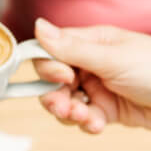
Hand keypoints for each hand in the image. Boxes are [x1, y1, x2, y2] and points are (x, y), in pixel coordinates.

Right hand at [34, 18, 150, 132]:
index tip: (61, 78)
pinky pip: (83, 117)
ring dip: (69, 113)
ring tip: (83, 118)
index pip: (51, 51)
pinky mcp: (106, 109)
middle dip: (54, 97)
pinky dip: (86, 123)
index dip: (48, 67)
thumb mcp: (112, 59)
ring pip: (65, 101)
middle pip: (53, 81)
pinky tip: (97, 124)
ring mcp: (98, 87)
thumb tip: (38, 26)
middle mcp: (91, 64)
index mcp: (91, 43)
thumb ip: (71, 48)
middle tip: (63, 108)